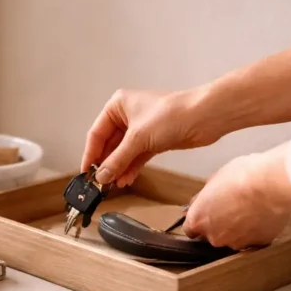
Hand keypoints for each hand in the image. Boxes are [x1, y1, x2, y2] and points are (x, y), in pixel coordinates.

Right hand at [81, 88, 216, 186]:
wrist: (204, 117)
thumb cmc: (172, 115)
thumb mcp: (138, 139)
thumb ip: (117, 159)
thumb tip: (101, 175)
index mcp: (118, 105)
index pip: (97, 133)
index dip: (90, 154)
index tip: (86, 172)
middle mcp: (128, 115)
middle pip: (109, 144)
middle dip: (106, 164)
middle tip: (100, 182)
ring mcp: (141, 128)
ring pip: (123, 152)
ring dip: (118, 168)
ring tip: (113, 185)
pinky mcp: (154, 140)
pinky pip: (136, 156)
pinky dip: (131, 167)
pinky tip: (126, 180)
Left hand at [183, 145, 290, 248]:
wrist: (271, 184)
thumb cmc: (242, 176)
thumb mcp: (214, 178)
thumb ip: (205, 196)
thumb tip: (204, 200)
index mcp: (198, 220)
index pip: (191, 229)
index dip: (200, 221)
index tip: (208, 214)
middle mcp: (214, 236)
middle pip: (213, 235)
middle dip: (221, 225)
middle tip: (234, 207)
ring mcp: (237, 243)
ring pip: (234, 239)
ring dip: (239, 229)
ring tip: (251, 210)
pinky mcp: (258, 244)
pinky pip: (254, 239)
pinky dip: (257, 231)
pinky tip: (263, 216)